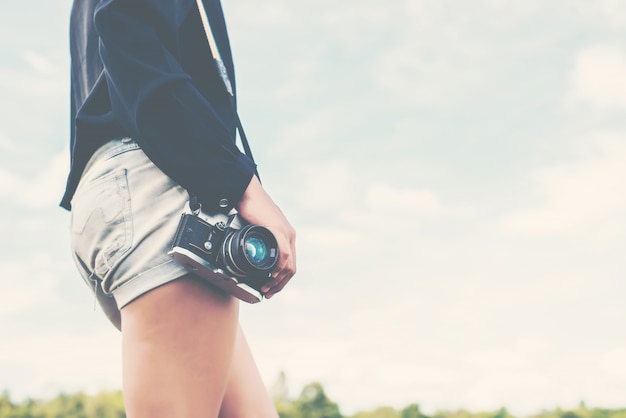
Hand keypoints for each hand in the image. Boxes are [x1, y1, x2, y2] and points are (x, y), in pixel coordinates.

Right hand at [237, 176, 295, 298]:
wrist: (247, 192)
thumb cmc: (250, 208)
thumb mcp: (257, 229)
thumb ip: (259, 241)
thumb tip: (250, 254)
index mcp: (287, 236)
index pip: (290, 265)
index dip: (282, 280)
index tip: (271, 288)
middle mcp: (289, 236)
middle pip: (291, 268)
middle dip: (280, 284)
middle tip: (268, 292)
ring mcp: (285, 233)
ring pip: (288, 264)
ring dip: (278, 280)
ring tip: (267, 287)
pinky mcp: (278, 230)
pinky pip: (283, 254)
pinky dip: (278, 267)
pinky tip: (271, 274)